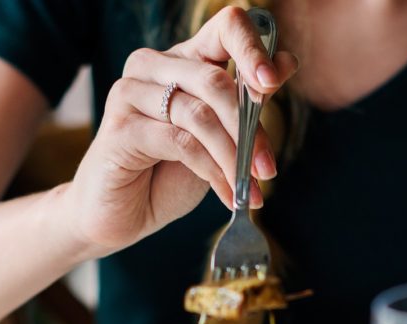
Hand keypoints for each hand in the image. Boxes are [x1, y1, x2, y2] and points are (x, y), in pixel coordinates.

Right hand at [63, 6, 297, 256]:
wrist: (123, 213)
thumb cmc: (171, 171)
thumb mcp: (220, 135)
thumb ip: (247, 102)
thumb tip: (286, 64)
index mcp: (184, 59)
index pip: (225, 28)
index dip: (253, 50)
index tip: (272, 84)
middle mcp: (154, 66)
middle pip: (215, 80)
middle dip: (250, 129)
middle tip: (268, 169)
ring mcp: (131, 93)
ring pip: (199, 115)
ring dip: (233, 157)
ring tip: (250, 188)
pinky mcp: (120, 128)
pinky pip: (180, 143)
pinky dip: (212, 172)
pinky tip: (227, 195)